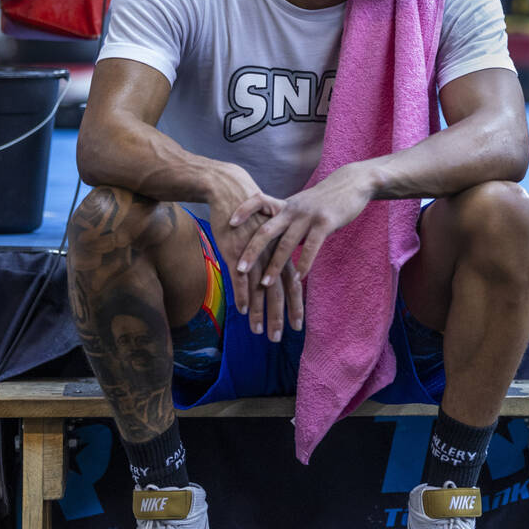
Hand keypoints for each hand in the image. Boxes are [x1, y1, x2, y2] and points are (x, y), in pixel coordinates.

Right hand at [206, 167, 302, 340]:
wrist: (231, 190)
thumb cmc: (248, 214)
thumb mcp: (266, 235)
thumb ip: (272, 255)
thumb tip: (275, 274)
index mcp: (280, 252)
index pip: (292, 284)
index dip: (295, 306)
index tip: (297, 326)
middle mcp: (270, 255)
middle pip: (278, 291)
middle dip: (279, 316)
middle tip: (278, 338)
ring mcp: (253, 254)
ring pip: (259, 289)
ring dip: (259, 312)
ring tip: (259, 332)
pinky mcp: (234, 251)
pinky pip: (240, 277)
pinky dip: (242, 295)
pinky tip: (244, 311)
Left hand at [230, 162, 373, 284]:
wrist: (352, 184)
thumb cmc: (324, 200)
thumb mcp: (300, 207)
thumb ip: (285, 222)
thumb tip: (269, 241)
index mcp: (285, 205)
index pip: (258, 201)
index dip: (243, 210)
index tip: (229, 224)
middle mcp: (292, 209)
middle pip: (266, 230)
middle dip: (251, 251)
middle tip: (239, 270)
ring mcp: (308, 216)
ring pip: (286, 243)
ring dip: (274, 266)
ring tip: (265, 284)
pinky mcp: (325, 223)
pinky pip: (312, 247)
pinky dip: (304, 264)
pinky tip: (298, 278)